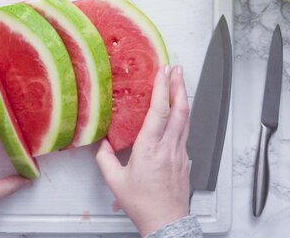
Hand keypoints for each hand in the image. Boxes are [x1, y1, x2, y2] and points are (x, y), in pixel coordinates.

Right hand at [96, 65, 190, 235]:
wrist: (166, 221)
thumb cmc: (143, 204)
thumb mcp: (115, 181)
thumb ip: (105, 159)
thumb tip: (103, 144)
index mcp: (150, 149)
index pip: (160, 111)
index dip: (162, 88)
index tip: (163, 71)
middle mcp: (168, 147)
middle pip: (179, 110)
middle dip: (178, 85)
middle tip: (176, 69)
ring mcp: (180, 153)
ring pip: (186, 119)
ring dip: (183, 98)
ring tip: (179, 83)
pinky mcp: (185, 160)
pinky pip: (185, 132)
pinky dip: (183, 116)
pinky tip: (179, 113)